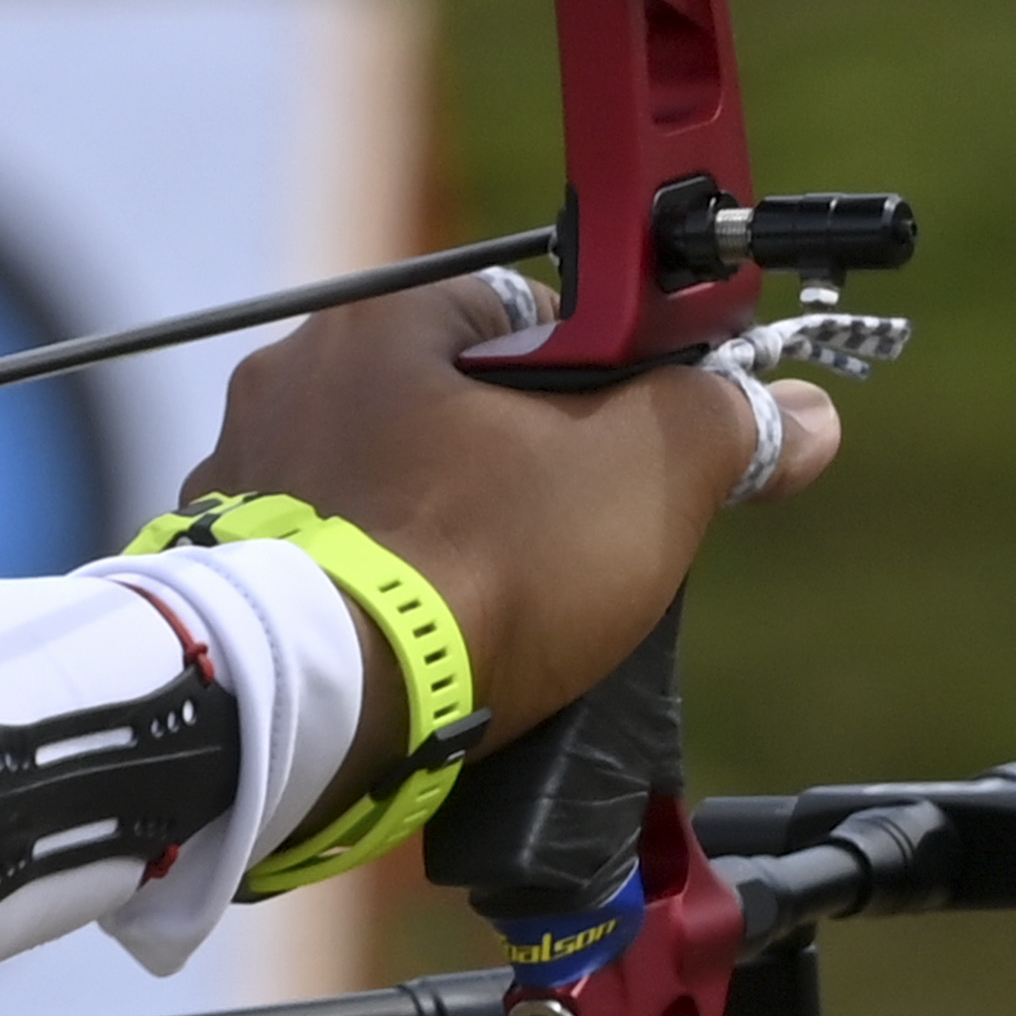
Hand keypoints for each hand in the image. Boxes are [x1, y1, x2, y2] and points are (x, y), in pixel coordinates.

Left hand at [181, 278, 838, 795]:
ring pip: (386, 489)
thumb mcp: (646, 474)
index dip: (606, 374)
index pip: (528, 312)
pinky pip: (323, 562)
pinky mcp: (219, 573)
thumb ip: (724, 420)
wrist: (323, 703)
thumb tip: (797, 412)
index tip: (642, 443)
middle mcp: (286, 380)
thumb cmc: (479, 565)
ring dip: (445, 533)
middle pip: (453, 406)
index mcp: (377, 320)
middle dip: (524, 468)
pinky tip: (417, 641)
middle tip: (578, 540)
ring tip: (500, 606)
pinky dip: (374, 592)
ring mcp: (238, 478)